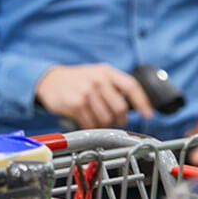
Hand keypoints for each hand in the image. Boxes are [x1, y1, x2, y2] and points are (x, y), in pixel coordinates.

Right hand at [35, 64, 154, 129]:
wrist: (49, 80)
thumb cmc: (76, 80)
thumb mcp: (96, 74)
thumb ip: (113, 85)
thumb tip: (134, 104)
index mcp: (106, 71)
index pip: (131, 86)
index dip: (143, 102)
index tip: (148, 114)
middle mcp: (98, 80)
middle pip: (120, 107)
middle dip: (120, 119)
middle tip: (116, 121)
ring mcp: (87, 92)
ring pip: (106, 118)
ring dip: (104, 124)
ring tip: (97, 120)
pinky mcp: (77, 104)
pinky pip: (91, 123)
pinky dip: (91, 126)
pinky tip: (87, 122)